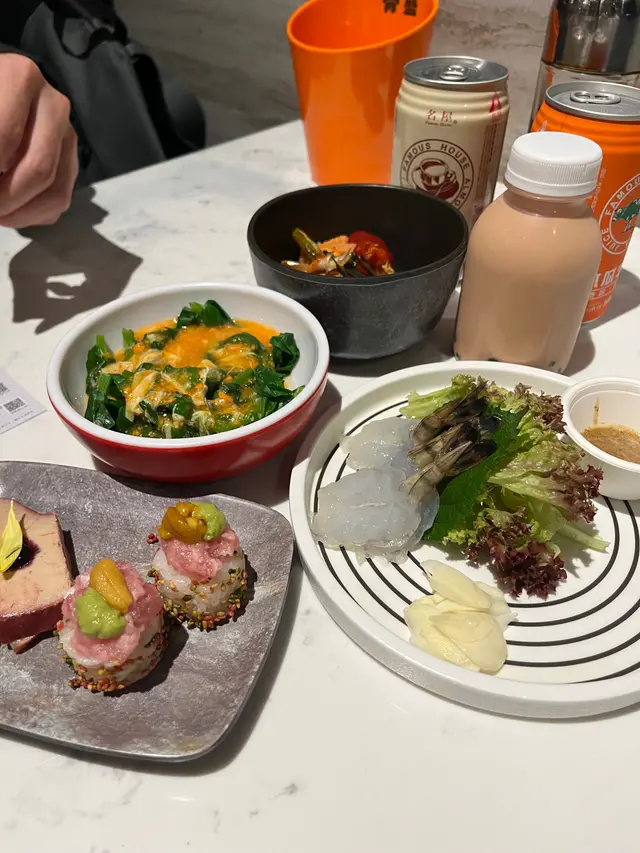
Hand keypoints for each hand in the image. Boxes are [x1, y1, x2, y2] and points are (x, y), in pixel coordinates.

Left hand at [0, 53, 78, 228]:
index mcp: (21, 78)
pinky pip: (58, 202)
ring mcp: (67, 136)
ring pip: (55, 193)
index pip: (5, 136)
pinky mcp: (70, 162)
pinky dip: (28, 216)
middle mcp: (54, 105)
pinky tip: (6, 210)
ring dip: (18, 213)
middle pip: (38, 169)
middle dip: (5, 198)